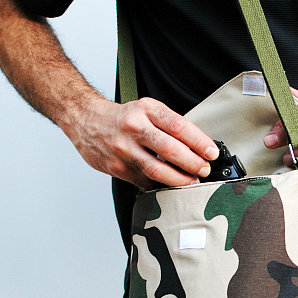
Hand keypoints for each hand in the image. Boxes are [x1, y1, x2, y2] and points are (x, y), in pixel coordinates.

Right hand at [64, 96, 218, 189]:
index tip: (212, 153)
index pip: (179, 126)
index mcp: (146, 109)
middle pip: (169, 149)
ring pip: (156, 169)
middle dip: (192, 163)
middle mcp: (134, 127)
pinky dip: (160, 186)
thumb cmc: (122, 117)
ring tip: (191, 181)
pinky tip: (170, 187)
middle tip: (204, 169)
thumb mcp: (146, 110)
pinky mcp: (116, 167)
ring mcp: (123, 149)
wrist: (85, 119)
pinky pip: (143, 181)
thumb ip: (168, 126)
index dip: (199, 142)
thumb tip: (197, 148)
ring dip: (179, 179)